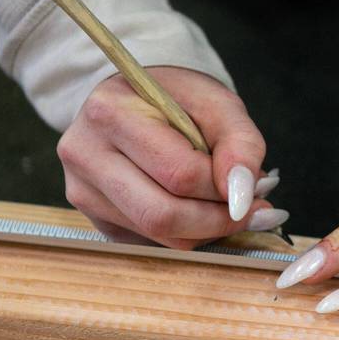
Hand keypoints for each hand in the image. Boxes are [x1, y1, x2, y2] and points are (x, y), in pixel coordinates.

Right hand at [57, 66, 285, 248]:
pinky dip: (184, 233)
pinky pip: (147, 241)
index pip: (180, 174)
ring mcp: (81, 189)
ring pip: (156, 234)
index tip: (257, 187)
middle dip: (217, 220)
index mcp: (110, 113)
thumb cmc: (178, 98)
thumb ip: (241, 143)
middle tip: (252, 209)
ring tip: (230, 206)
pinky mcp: (91, 215)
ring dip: (205, 230)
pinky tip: (198, 210)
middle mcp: (84, 153)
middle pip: (162, 214)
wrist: (137, 100)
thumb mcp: (218, 103)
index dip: (226, 188)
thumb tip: (241, 194)